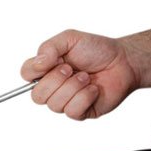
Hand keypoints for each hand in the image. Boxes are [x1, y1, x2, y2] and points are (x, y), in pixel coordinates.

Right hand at [21, 29, 139, 119]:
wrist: (124, 61)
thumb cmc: (97, 50)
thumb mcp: (70, 38)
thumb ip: (48, 47)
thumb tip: (38, 63)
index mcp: (46, 70)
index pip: (26, 75)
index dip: (35, 70)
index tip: (54, 60)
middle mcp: (52, 88)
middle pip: (37, 95)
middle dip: (57, 80)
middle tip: (72, 69)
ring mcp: (65, 101)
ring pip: (55, 104)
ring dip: (74, 87)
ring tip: (87, 77)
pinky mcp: (79, 112)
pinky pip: (72, 111)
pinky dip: (85, 97)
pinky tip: (93, 89)